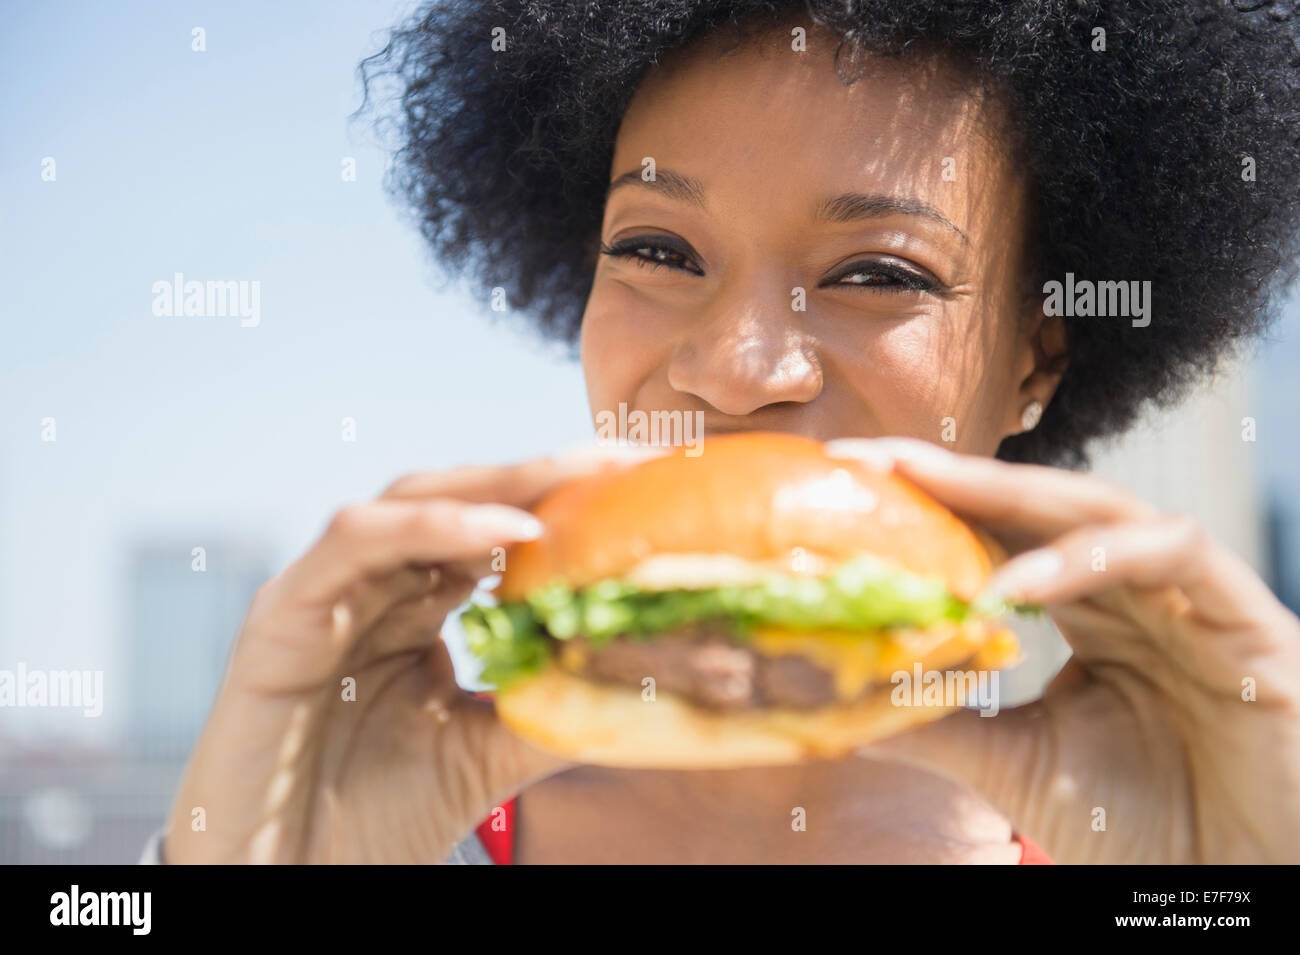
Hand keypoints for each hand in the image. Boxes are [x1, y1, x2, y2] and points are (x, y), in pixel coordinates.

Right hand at [162, 444, 662, 862]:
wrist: (288, 887)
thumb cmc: (372, 819)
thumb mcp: (485, 755)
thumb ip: (549, 712)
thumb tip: (644, 683)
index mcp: (417, 606)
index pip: (495, 527)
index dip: (566, 499)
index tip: (646, 481)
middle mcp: (374, 586)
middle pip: (462, 497)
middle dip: (544, 471)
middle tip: (625, 458)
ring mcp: (326, 591)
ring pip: (411, 501)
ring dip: (497, 484)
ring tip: (575, 477)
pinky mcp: (282, 614)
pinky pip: (357, 542)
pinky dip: (432, 526)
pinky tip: (505, 530)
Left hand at [828, 437, 1299, 863]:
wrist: (1240, 885)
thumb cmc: (1146, 825)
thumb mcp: (1020, 765)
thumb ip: (946, 724)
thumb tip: (843, 706)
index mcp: (1089, 609)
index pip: (1003, 532)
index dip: (932, 501)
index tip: (848, 480)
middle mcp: (1136, 588)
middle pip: (1040, 502)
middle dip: (955, 473)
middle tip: (870, 459)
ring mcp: (1191, 596)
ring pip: (1103, 507)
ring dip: (1011, 499)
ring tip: (928, 498)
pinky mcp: (1248, 619)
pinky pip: (1173, 552)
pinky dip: (1090, 558)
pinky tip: (1016, 583)